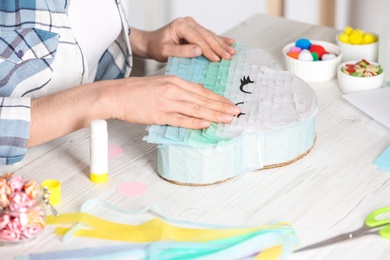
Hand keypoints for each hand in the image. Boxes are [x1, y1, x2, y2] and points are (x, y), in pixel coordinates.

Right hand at [109, 75, 240, 128]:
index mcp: (175, 81)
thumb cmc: (136, 90)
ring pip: (196, 108)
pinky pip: (180, 119)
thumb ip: (179, 88)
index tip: (230, 104)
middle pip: (203, 99)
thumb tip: (197, 92)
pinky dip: (194, 122)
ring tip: (228, 119)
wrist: (116, 94)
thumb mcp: (161, 83)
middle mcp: (174, 89)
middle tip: (236, 112)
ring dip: (214, 114)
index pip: (202, 90)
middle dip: (222, 106)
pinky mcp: (159, 114)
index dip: (218, 98)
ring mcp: (167, 102)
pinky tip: (206, 124)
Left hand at [131, 17, 235, 61]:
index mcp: (181, 25)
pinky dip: (220, 40)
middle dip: (219, 47)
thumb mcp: (166, 52)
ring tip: (232, 52)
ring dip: (222, 44)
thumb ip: (181, 51)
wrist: (152, 43)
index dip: (208, 50)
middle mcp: (188, 22)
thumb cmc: (157, 47)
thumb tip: (198, 51)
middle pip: (207, 36)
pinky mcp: (196, 30)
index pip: (198, 39)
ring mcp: (193, 25)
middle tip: (229, 57)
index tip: (217, 60)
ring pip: (210, 35)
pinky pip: (209, 35)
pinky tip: (230, 42)